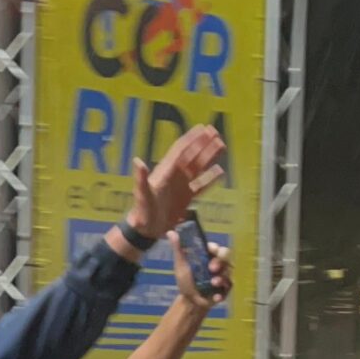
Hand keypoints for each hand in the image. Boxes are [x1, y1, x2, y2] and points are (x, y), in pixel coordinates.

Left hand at [130, 126, 224, 240]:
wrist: (146, 230)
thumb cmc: (142, 211)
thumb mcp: (141, 194)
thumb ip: (141, 178)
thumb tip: (138, 161)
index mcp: (166, 172)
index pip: (181, 151)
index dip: (191, 139)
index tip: (202, 128)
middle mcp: (175, 176)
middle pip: (193, 155)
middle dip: (203, 143)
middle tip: (215, 131)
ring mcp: (182, 186)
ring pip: (199, 167)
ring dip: (210, 156)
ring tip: (221, 145)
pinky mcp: (187, 198)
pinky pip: (202, 185)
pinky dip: (211, 178)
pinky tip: (220, 171)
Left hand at [172, 232, 232, 310]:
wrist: (189, 301)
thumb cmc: (186, 281)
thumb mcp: (181, 265)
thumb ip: (179, 249)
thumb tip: (171, 232)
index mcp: (208, 256)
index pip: (215, 247)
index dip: (215, 247)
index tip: (211, 250)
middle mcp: (218, 263)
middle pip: (226, 256)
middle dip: (220, 261)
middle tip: (212, 269)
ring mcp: (224, 275)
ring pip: (228, 271)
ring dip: (221, 277)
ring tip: (213, 284)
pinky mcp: (226, 288)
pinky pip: (228, 288)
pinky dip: (221, 292)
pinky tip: (215, 297)